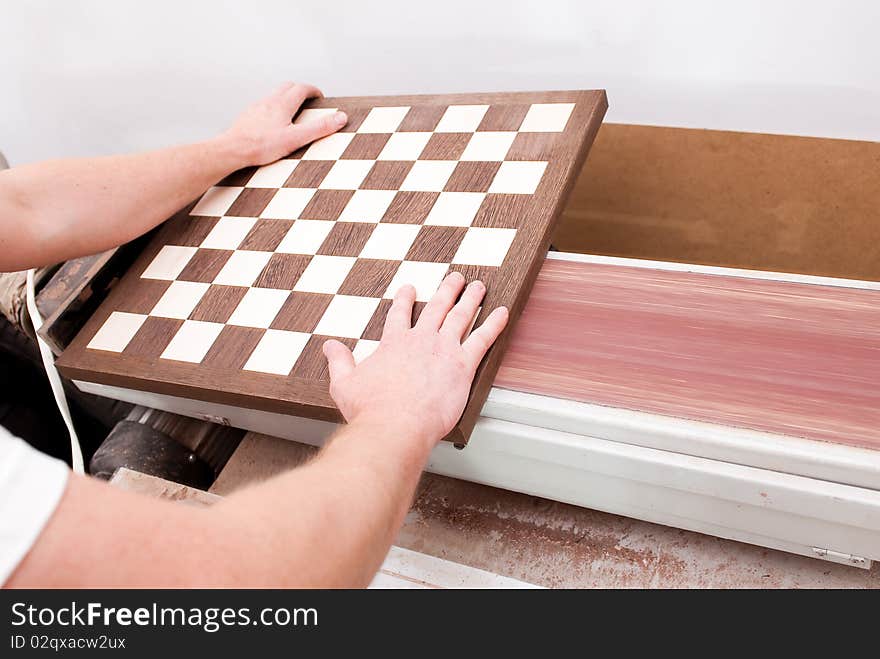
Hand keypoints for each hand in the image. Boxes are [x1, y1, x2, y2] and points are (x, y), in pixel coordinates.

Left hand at [221, 82, 346, 165]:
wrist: (233, 150)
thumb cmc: (261, 146)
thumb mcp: (296, 138)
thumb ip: (319, 128)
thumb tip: (340, 118)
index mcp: (282, 104)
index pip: (302, 88)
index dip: (313, 91)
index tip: (319, 97)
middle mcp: (268, 101)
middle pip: (287, 86)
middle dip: (300, 90)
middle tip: (308, 100)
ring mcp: (256, 107)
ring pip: (274, 94)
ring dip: (286, 97)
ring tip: (293, 110)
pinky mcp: (248, 116)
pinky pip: (263, 105)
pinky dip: (273, 107)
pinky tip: (273, 122)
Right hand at [322, 272, 508, 449]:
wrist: (395, 425)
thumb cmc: (371, 409)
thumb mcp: (344, 384)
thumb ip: (338, 362)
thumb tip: (329, 347)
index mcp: (394, 343)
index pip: (400, 314)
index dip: (405, 300)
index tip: (410, 289)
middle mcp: (420, 340)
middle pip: (437, 307)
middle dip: (447, 290)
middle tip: (455, 278)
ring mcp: (443, 349)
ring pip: (461, 316)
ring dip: (471, 299)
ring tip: (478, 286)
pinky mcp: (463, 364)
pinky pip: (483, 338)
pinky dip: (494, 324)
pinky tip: (503, 312)